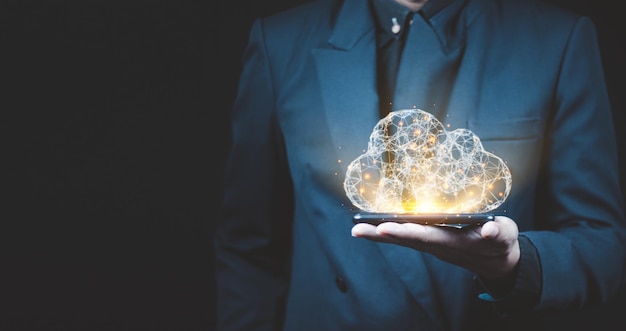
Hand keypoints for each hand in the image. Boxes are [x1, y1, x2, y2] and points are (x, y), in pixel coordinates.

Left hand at [351, 216, 519, 279]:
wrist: (499, 263)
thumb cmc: (502, 244)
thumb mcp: (506, 237)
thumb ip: (499, 234)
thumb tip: (491, 230)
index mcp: (457, 243)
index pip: (428, 236)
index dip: (406, 232)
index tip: (384, 228)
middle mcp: (440, 246)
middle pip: (408, 239)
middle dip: (382, 234)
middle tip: (358, 229)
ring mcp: (434, 246)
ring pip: (404, 240)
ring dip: (379, 235)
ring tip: (356, 229)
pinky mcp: (432, 242)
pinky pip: (407, 238)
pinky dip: (388, 234)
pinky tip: (371, 228)